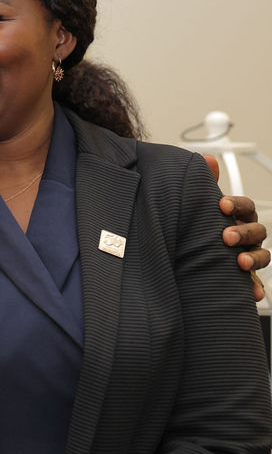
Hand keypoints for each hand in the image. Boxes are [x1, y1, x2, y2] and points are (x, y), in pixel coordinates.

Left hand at [203, 155, 267, 300]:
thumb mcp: (201, 204)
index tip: (220, 204)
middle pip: (257, 231)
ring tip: (240, 261)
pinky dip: (256, 288)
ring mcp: (250, 254)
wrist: (190, 250)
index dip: (235, 204)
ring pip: (262, 255)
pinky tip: (254, 294)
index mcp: (238, 215)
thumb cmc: (202, 222)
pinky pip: (255, 283)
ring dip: (254, 258)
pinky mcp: (246, 276)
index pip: (244, 206)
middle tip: (225, 236)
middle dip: (243, 232)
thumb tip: (207, 159)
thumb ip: (205, 183)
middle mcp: (248, 235)